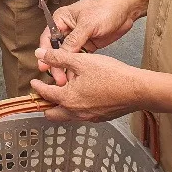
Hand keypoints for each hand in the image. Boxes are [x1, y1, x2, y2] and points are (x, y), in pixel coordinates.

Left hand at [30, 49, 145, 122]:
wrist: (137, 90)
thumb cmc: (111, 74)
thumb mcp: (81, 60)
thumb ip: (58, 57)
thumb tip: (39, 53)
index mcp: (68, 98)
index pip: (45, 94)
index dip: (37, 87)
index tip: (34, 82)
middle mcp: (75, 112)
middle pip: (52, 114)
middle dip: (45, 104)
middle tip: (44, 93)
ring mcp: (88, 117)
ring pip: (66, 116)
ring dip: (61, 106)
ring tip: (63, 92)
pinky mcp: (99, 118)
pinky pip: (81, 116)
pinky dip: (75, 108)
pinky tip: (82, 95)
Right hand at [38, 0, 138, 84]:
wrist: (125, 11)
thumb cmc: (105, 9)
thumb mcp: (87, 24)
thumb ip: (73, 40)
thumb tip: (61, 55)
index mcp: (61, 19)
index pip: (48, 38)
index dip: (46, 53)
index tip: (44, 67)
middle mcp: (66, 29)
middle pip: (56, 49)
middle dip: (56, 64)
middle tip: (59, 79)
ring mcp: (77, 38)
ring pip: (67, 56)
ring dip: (66, 67)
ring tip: (66, 82)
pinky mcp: (87, 46)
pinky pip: (78, 58)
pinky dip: (76, 67)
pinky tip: (75, 77)